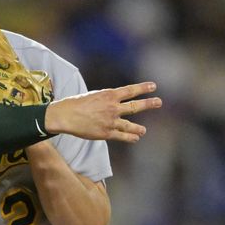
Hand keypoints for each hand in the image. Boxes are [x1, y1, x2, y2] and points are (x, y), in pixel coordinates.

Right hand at [44, 82, 161, 142]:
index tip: (153, 86)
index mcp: (109, 95)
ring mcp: (111, 121)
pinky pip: (122, 136)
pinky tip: (135, 138)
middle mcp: (113, 107)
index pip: (130, 90)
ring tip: (144, 131)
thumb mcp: (93, 96)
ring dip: (139, 128)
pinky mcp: (106, 133)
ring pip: (130, 125)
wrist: (65, 116)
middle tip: (159, 102)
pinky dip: (130, 137)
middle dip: (149, 104)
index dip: (143, 88)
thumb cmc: (75, 104)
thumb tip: (114, 101)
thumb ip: (106, 99)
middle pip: (135, 106)